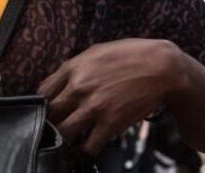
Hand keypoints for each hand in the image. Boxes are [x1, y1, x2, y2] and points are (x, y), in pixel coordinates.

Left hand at [38, 39, 182, 156]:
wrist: (162, 67)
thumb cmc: (131, 55)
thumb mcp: (97, 52)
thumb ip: (75, 67)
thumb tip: (58, 82)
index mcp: (74, 67)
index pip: (42, 93)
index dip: (41, 105)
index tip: (45, 111)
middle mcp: (79, 87)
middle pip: (49, 115)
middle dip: (48, 123)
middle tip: (53, 129)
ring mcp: (94, 107)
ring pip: (63, 133)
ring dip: (62, 140)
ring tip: (66, 143)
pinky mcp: (110, 123)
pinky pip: (88, 147)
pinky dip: (83, 152)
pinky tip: (84, 150)